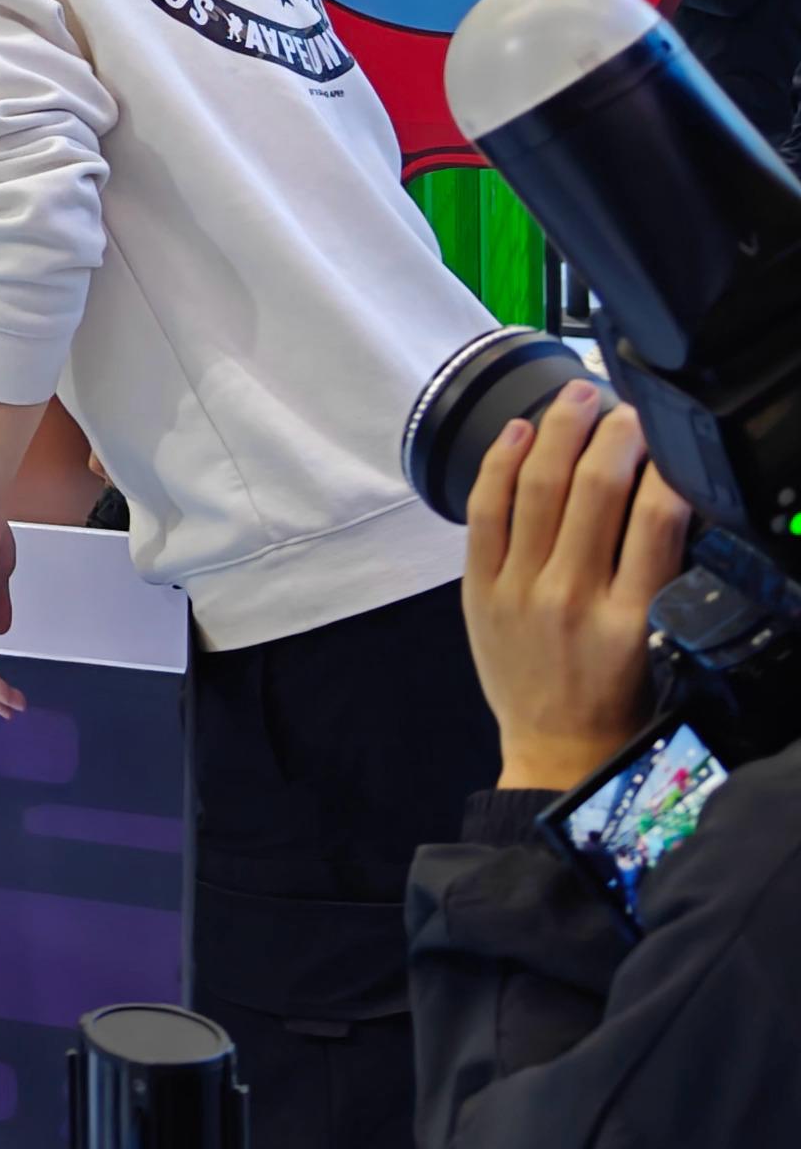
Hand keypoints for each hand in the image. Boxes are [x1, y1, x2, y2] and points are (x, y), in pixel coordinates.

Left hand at [463, 378, 691, 792]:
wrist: (556, 752)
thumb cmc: (618, 699)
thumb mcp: (660, 641)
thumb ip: (663, 573)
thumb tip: (667, 494)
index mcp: (633, 616)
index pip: (658, 518)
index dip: (665, 462)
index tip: (670, 432)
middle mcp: (574, 597)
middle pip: (597, 489)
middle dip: (616, 431)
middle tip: (627, 403)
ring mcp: (521, 591)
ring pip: (540, 487)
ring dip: (561, 430)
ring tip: (577, 396)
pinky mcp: (479, 590)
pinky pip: (486, 511)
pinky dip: (500, 463)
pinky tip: (519, 430)